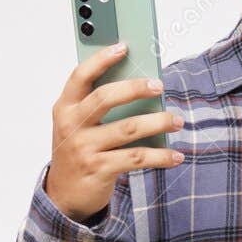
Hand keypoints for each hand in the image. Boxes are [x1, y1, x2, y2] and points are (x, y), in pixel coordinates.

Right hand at [45, 42, 185, 221]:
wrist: (64, 195)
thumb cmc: (79, 150)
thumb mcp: (80, 125)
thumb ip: (99, 105)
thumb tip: (141, 84)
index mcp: (65, 108)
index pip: (80, 76)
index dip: (101, 59)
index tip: (123, 47)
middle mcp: (72, 126)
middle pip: (105, 98)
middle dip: (135, 88)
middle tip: (159, 85)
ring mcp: (84, 148)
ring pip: (128, 129)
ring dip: (158, 122)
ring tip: (177, 120)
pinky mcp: (99, 169)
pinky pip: (136, 158)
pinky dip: (160, 156)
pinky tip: (175, 155)